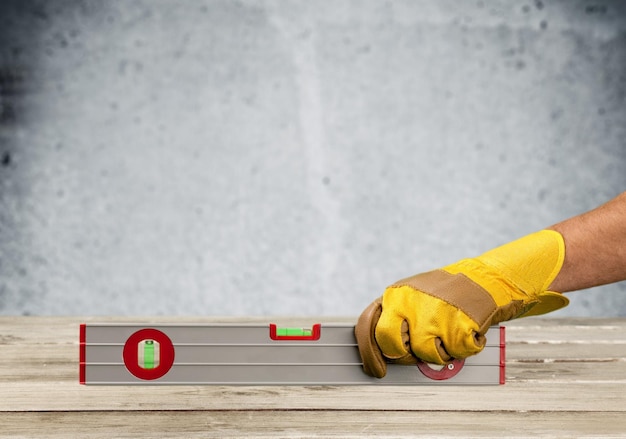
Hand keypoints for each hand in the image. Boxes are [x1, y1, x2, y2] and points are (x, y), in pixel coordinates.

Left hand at [355, 230, 568, 377]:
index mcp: (395, 295)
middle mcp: (410, 303)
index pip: (369, 327)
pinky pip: (456, 353)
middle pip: (392, 345)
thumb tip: (381, 354)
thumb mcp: (413, 295)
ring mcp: (434, 314)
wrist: (486, 277)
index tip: (377, 371)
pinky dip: (464, 347)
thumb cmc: (446, 292)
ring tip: (449, 333)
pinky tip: (466, 330)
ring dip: (441, 351)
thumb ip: (396, 317)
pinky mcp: (459, 325)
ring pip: (427, 355)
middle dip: (405, 355)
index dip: (370, 355)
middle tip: (419, 351)